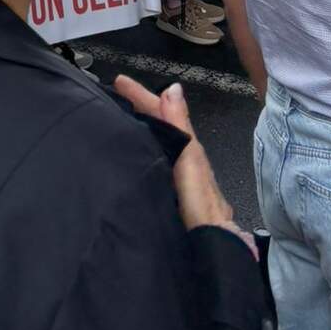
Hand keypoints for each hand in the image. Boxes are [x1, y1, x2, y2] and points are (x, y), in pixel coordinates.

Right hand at [113, 75, 239, 234]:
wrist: (213, 248)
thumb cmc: (200, 206)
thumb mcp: (189, 162)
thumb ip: (181, 127)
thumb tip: (173, 88)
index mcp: (190, 149)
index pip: (165, 112)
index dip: (143, 95)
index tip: (119, 81)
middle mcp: (188, 160)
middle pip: (163, 126)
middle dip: (142, 108)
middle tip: (117, 94)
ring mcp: (184, 177)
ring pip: (161, 143)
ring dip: (144, 127)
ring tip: (123, 118)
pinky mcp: (178, 194)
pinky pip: (159, 162)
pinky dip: (147, 150)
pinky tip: (137, 155)